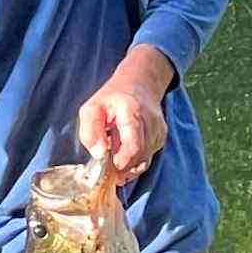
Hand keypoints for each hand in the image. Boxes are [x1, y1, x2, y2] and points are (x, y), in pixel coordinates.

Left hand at [77, 43, 173, 180]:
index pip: (134, 146)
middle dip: (122, 167)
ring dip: (127, 165)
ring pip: (144, 162)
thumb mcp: (91, 109)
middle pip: (139, 157)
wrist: (139, 84)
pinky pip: (146, 159)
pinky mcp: (161, 139)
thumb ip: (90, 132)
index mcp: (132, 111)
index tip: (110, 167)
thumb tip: (98, 155)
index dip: (122, 162)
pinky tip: (125, 150)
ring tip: (115, 152)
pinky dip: (133, 161)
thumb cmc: (111, 100)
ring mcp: (158, 131)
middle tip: (107, 166)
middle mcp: (150, 122)